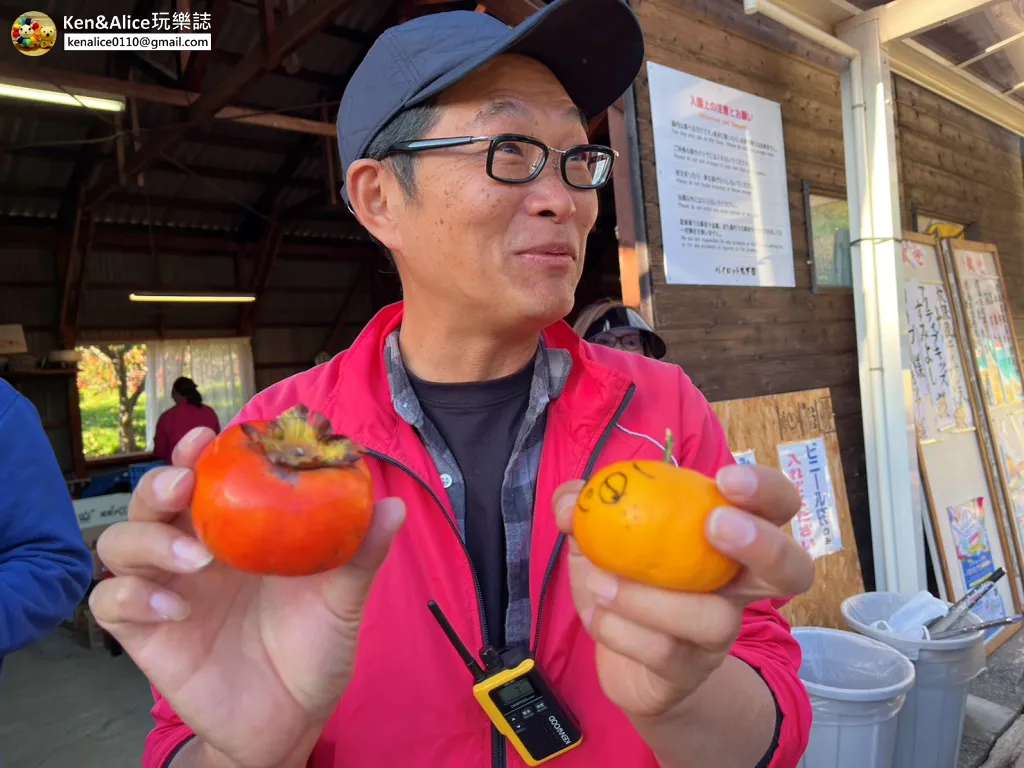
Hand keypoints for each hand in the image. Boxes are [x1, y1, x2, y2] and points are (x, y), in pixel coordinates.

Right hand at [89, 427, 404, 767]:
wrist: (295, 718)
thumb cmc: (316, 646)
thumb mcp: (343, 599)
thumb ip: (360, 553)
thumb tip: (393, 506)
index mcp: (239, 529)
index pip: (207, 477)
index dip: (200, 453)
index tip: (210, 438)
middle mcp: (195, 550)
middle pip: (152, 498)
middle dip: (160, 482)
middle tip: (185, 485)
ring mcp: (167, 588)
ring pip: (119, 541)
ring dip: (149, 540)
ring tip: (198, 560)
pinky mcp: (146, 633)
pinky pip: (111, 601)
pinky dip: (133, 596)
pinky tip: (178, 611)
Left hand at [552, 463, 812, 720]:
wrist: (627, 666)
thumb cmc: (629, 585)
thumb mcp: (603, 540)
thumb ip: (586, 510)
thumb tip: (571, 498)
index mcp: (726, 538)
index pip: (775, 507)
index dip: (766, 491)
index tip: (726, 478)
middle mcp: (737, 587)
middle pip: (793, 569)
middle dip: (763, 544)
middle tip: (716, 526)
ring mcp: (718, 635)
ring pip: (715, 620)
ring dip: (652, 598)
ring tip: (601, 583)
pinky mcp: (688, 673)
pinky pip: (666, 653)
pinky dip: (622, 630)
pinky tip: (596, 615)